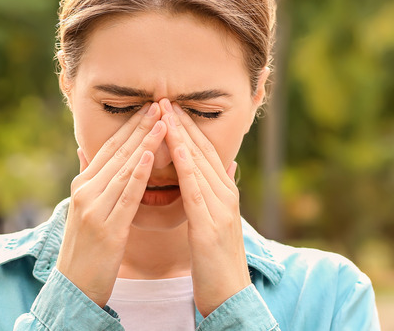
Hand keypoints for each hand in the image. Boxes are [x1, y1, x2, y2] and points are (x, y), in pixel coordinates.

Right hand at [55, 102, 164, 307]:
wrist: (74, 287)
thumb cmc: (84, 248)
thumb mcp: (82, 209)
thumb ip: (87, 178)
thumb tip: (83, 150)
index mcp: (82, 185)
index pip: (109, 148)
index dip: (130, 126)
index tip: (149, 107)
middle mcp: (85, 191)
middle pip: (118, 153)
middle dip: (141, 127)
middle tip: (161, 104)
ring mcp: (94, 209)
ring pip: (125, 169)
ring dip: (146, 143)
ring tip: (164, 122)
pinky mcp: (107, 228)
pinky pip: (126, 196)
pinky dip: (138, 174)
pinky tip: (150, 156)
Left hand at [159, 98, 250, 316]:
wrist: (229, 295)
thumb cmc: (216, 261)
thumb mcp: (217, 221)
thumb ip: (218, 192)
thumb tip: (225, 165)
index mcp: (224, 193)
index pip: (204, 151)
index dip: (187, 127)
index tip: (169, 106)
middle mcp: (226, 195)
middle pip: (203, 150)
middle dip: (182, 123)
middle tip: (164, 97)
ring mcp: (221, 209)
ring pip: (200, 164)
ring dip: (182, 136)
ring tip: (165, 113)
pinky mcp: (211, 226)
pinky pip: (196, 190)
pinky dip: (187, 167)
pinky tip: (176, 150)